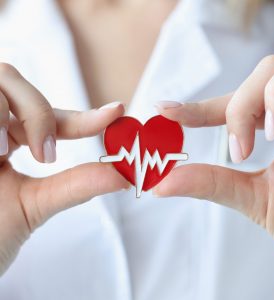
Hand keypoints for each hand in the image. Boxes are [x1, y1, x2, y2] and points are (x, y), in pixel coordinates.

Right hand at [0, 63, 128, 274]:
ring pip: (0, 78)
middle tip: (46, 154)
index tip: (117, 111)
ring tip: (2, 151)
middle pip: (17, 82)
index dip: (87, 115)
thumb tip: (124, 176)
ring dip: (6, 112)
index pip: (55, 119)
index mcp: (11, 139)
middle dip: (38, 112)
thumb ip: (76, 186)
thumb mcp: (34, 206)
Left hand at [154, 55, 273, 259]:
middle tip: (238, 148)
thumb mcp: (256, 200)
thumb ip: (212, 184)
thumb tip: (162, 183)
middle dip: (238, 105)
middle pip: (262, 75)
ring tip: (262, 139)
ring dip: (261, 101)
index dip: (199, 107)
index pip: (234, 107)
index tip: (165, 110)